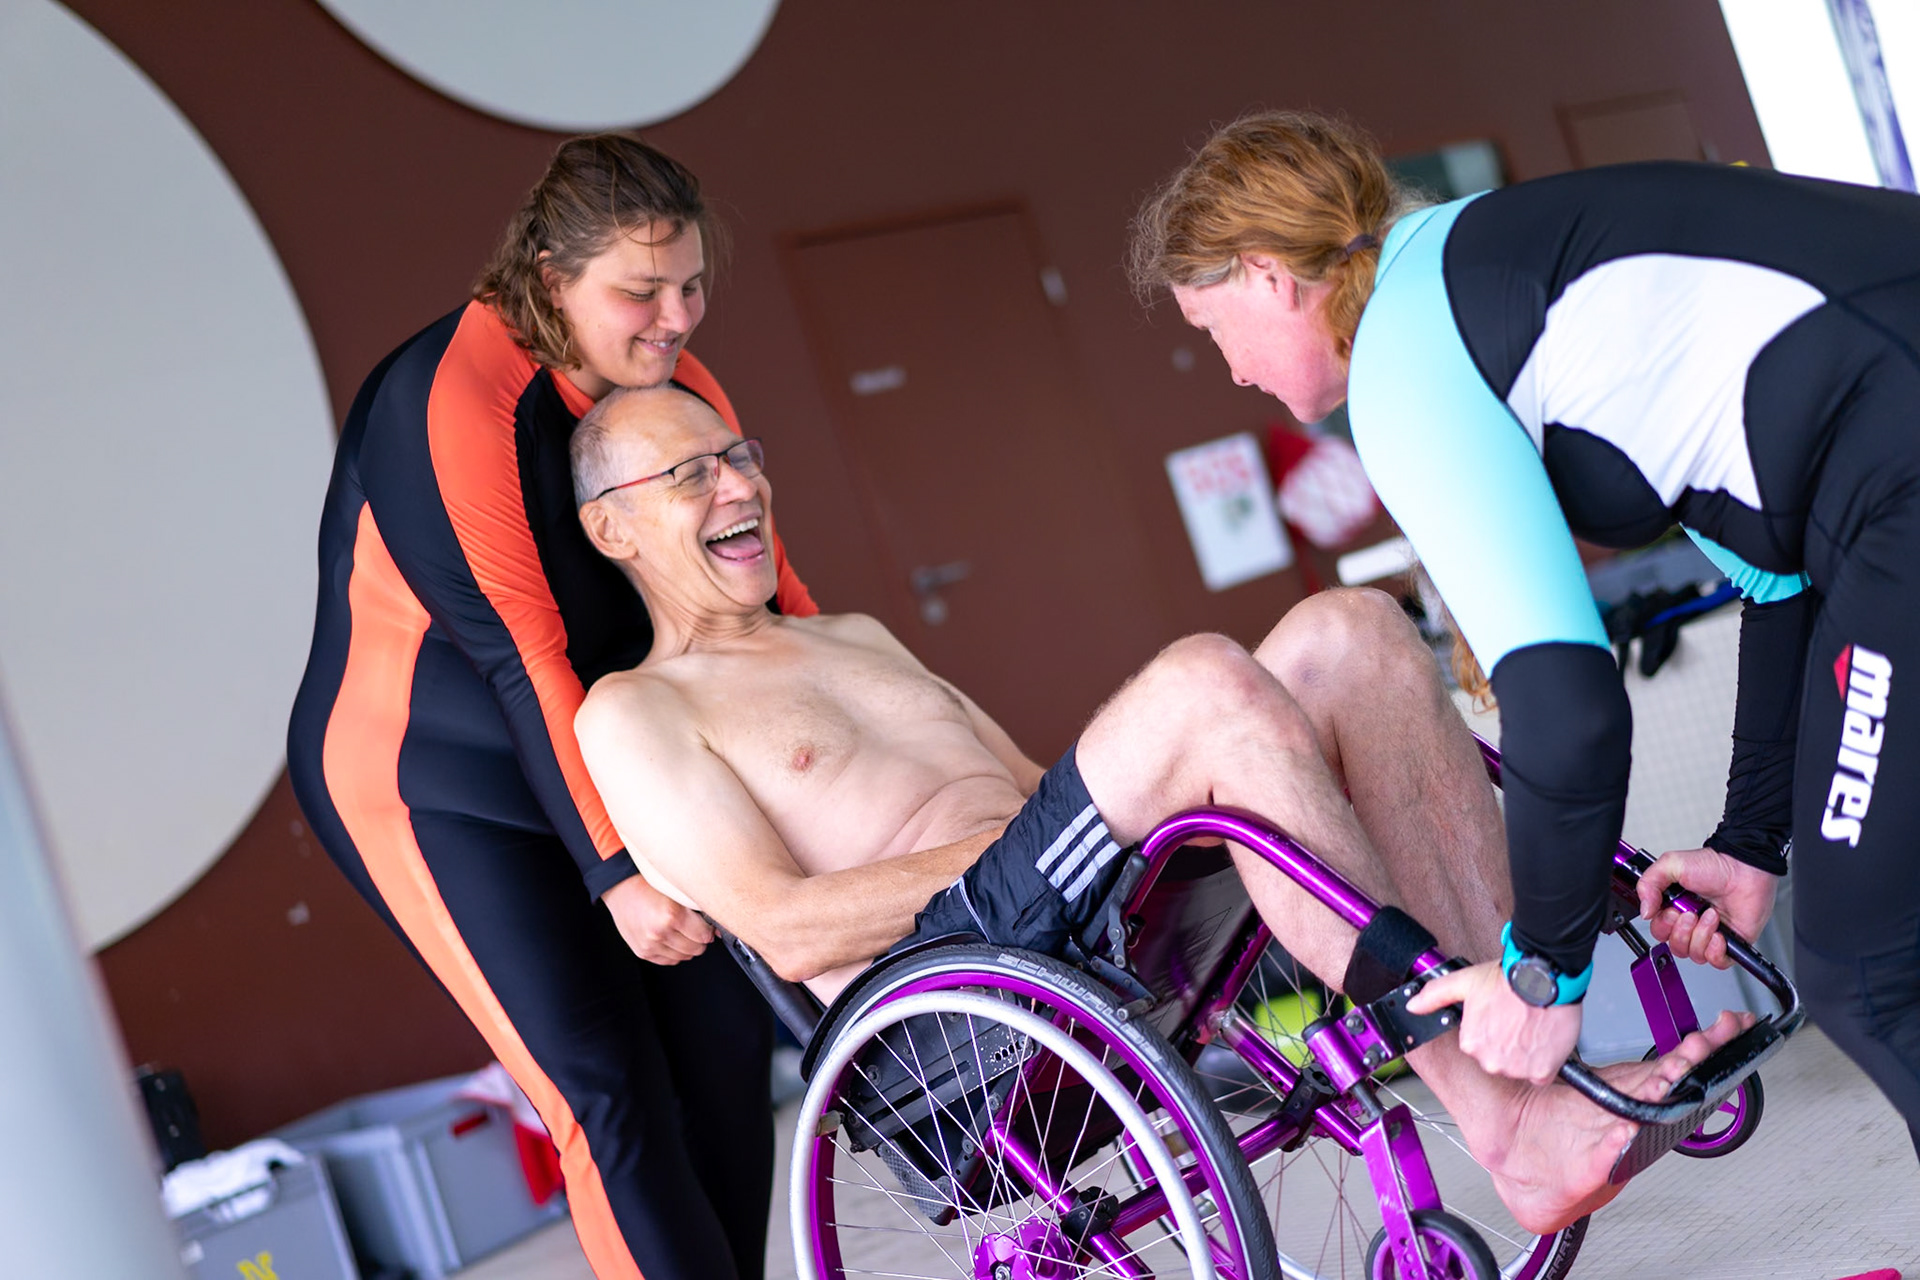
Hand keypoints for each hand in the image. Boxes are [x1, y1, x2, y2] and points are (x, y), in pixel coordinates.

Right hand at [602, 874, 713, 964]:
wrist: (620, 889)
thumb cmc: (648, 885)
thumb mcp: (676, 891)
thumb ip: (697, 909)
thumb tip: (717, 929)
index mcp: (671, 915)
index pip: (704, 935)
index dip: (708, 930)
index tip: (707, 925)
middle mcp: (659, 932)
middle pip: (696, 949)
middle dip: (699, 939)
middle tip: (696, 928)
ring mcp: (650, 945)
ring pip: (683, 957)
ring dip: (687, 947)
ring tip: (682, 932)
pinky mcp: (643, 952)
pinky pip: (668, 961)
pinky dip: (673, 952)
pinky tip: (671, 939)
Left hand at [1405, 960, 1582, 1085]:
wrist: (1545, 977)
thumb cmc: (1509, 979)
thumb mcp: (1464, 981)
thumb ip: (1435, 995)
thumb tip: (1413, 1005)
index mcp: (1471, 1043)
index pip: (1476, 1045)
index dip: (1489, 1029)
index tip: (1498, 1017)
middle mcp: (1491, 1060)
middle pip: (1496, 1058)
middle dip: (1506, 1043)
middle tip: (1516, 1020)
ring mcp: (1517, 1068)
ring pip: (1518, 1067)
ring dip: (1524, 1052)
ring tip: (1530, 1026)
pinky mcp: (1541, 1071)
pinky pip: (1540, 1073)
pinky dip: (1543, 1061)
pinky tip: (1542, 1039)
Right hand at [1636, 847, 1777, 969]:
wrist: (1745, 869)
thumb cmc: (1715, 866)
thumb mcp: (1671, 864)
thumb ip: (1648, 884)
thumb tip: (1645, 912)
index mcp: (1675, 908)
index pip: (1659, 931)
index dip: (1663, 926)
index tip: (1673, 911)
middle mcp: (1692, 923)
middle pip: (1675, 947)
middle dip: (1681, 932)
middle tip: (1691, 914)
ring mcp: (1711, 934)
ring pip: (1694, 955)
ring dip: (1701, 936)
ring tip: (1711, 916)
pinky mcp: (1731, 944)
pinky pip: (1716, 962)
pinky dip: (1715, 951)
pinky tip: (1719, 934)